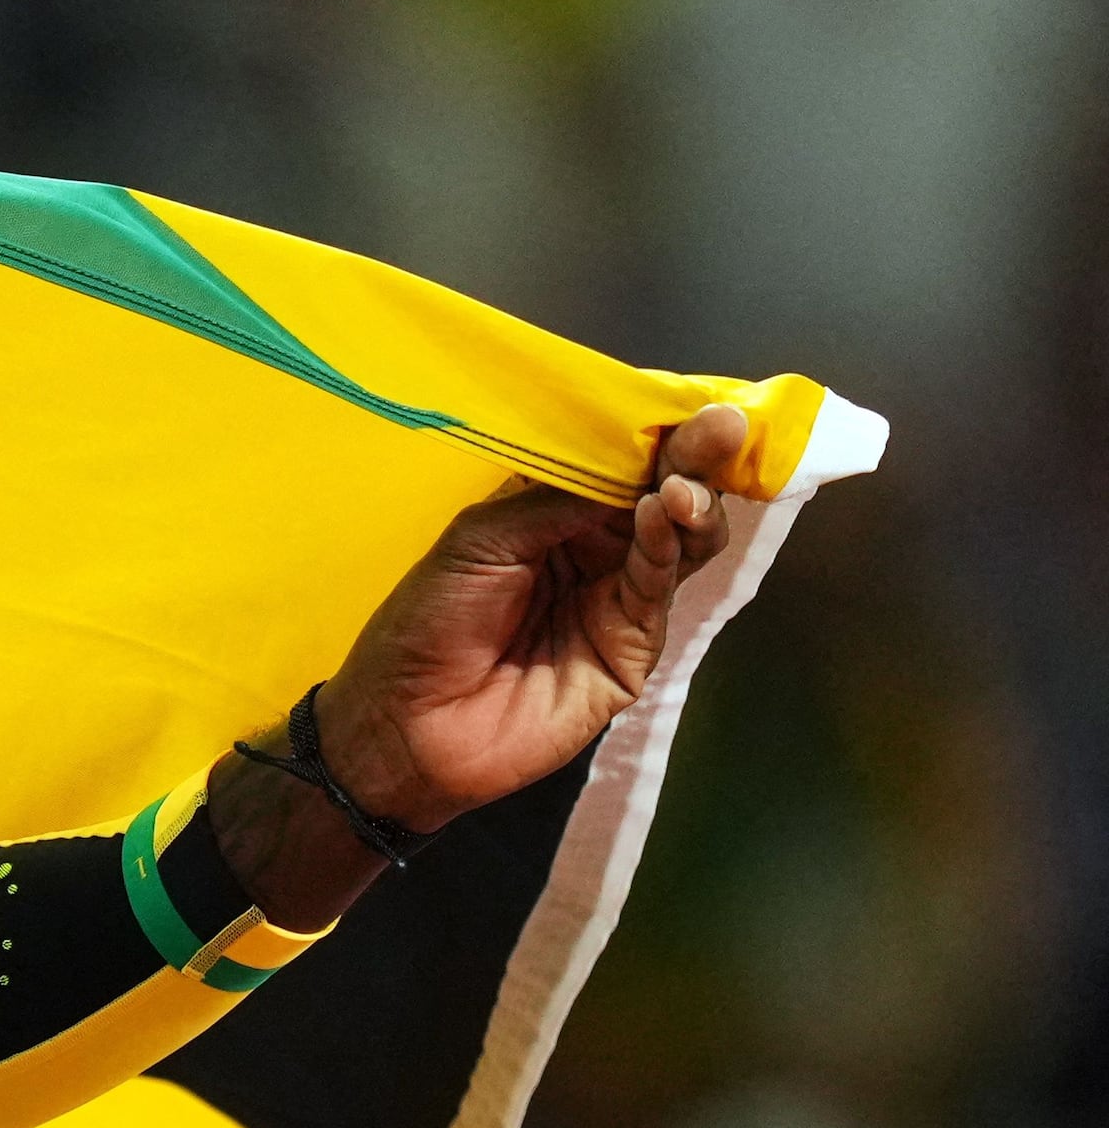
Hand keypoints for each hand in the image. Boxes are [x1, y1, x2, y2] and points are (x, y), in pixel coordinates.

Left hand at [316, 406, 747, 836]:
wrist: (405, 726)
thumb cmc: (425, 624)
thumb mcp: (479, 540)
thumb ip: (556, 498)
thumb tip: (634, 462)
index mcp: (551, 515)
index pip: (618, 463)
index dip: (653, 433)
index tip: (687, 401)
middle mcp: (593, 549)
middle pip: (663, 492)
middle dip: (693, 456)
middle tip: (721, 424)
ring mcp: (618, 597)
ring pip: (680, 537)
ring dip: (691, 498)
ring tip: (682, 482)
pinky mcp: (633, 646)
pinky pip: (660, 585)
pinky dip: (667, 544)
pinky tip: (661, 514)